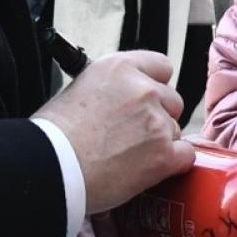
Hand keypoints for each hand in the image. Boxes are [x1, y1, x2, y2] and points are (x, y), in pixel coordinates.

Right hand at [34, 50, 195, 214]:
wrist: (50, 168)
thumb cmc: (53, 136)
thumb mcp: (79, 89)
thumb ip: (110, 88)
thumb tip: (119, 98)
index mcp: (119, 67)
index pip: (161, 66)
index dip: (155, 85)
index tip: (147, 100)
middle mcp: (143, 89)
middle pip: (172, 100)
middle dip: (159, 116)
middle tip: (134, 135)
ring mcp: (156, 122)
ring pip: (176, 130)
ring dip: (161, 143)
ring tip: (130, 158)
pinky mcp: (163, 154)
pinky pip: (186, 155)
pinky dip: (173, 164)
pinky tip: (151, 170)